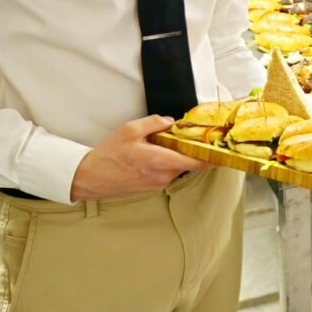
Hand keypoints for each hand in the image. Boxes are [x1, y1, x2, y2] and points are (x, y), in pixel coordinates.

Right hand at [71, 115, 208, 200]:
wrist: (89, 178)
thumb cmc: (108, 155)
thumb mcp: (130, 129)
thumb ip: (155, 123)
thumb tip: (170, 122)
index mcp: (160, 161)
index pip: (196, 162)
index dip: (212, 157)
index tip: (222, 151)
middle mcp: (162, 176)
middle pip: (188, 163)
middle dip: (190, 151)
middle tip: (188, 137)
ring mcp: (157, 185)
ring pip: (177, 168)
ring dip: (176, 157)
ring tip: (162, 144)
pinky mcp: (151, 189)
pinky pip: (166, 174)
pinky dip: (166, 164)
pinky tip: (153, 155)